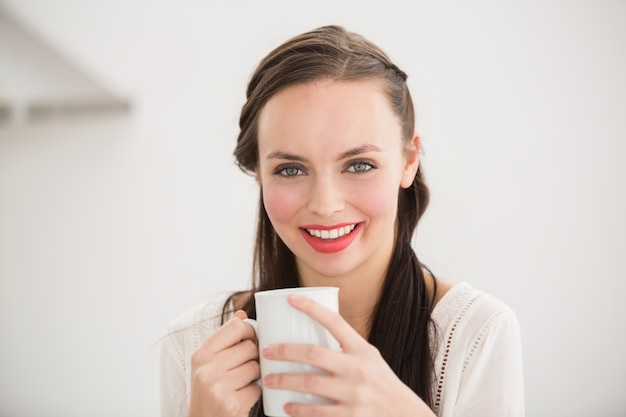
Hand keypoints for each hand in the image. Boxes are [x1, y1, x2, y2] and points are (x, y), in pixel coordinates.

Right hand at [188, 310, 260, 416]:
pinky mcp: (231, 404)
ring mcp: (218, 387)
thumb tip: (241, 314)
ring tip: (240, 383)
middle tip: (242, 369)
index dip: (249, 332)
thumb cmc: (209, 392)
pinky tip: (241, 397)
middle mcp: (206, 369)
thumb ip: (225, 339)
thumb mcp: (209, 363)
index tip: (249, 340)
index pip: (236, 326)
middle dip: (252, 358)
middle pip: (250, 347)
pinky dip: (254, 393)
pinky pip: (257, 388)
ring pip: (256, 367)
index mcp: (201, 354)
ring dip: (254, 376)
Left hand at [261, 295, 435, 416]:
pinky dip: (298, 410)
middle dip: (284, 351)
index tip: (290, 298)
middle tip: (266, 351)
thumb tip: (313, 334)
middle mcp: (357, 368)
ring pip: (310, 383)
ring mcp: (353, 393)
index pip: (334, 321)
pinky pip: (317, 412)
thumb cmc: (381, 383)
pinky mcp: (350, 416)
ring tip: (269, 380)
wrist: (404, 414)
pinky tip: (286, 407)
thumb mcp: (369, 359)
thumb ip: (346, 348)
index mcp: (361, 349)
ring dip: (284, 381)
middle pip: (313, 353)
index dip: (311, 307)